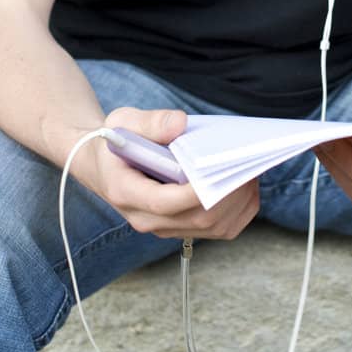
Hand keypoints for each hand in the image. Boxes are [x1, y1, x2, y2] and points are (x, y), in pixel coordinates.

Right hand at [79, 106, 259, 241]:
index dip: (196, 191)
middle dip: (228, 195)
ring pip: (213, 228)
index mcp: (126, 192)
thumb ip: (150, 122)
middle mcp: (145, 218)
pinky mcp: (180, 227)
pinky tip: (244, 186)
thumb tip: (179, 124)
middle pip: (196, 218)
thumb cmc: (115, 140)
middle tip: (246, 166)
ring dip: (239, 203)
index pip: (164, 203)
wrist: (102, 164)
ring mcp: (164, 227)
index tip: (219, 170)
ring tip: (248, 172)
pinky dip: (240, 211)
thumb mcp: (122, 121)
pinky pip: (219, 229)